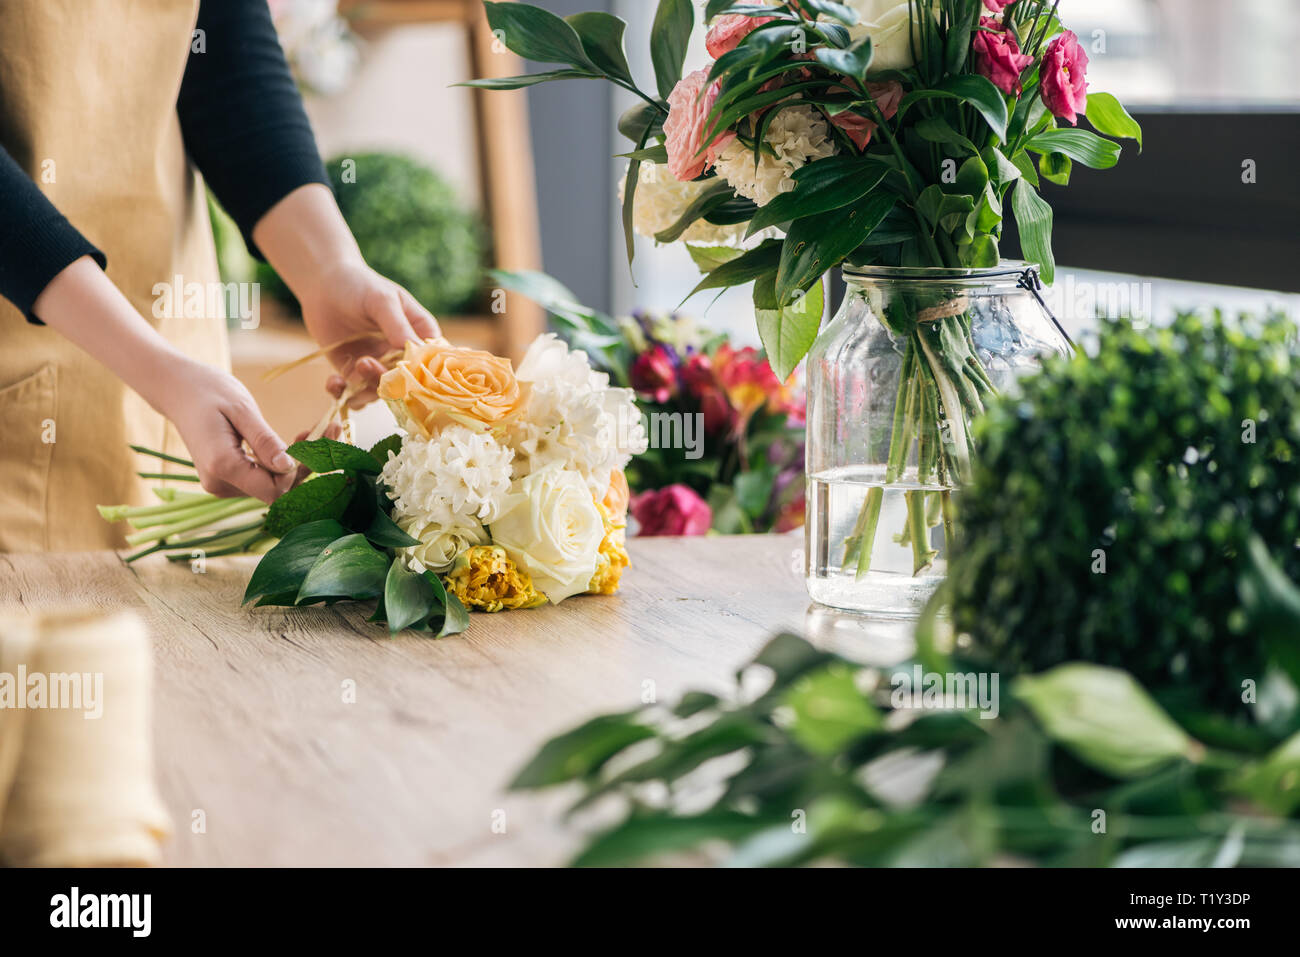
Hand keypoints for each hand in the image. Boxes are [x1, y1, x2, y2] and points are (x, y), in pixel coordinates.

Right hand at [29, 256, 299, 503]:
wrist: (176, 387)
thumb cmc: (207, 390)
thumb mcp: (241, 409)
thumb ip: (265, 441)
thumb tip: (289, 468)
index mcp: (222, 467)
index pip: (275, 490)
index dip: (301, 472)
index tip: (320, 440)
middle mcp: (221, 484)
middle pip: (276, 490)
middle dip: (305, 466)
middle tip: (329, 430)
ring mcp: (223, 484)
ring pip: (272, 486)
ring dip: (297, 464)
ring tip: (313, 431)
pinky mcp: (227, 478)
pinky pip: (262, 478)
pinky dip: (281, 462)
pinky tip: (296, 439)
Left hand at [298, 259, 439, 408]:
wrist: (323, 284)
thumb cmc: (360, 285)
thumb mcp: (382, 300)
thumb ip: (397, 325)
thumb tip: (416, 351)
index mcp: (420, 335)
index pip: (432, 362)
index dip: (423, 375)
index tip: (405, 377)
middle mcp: (403, 355)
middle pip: (405, 383)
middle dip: (386, 382)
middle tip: (364, 363)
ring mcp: (380, 366)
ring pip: (379, 393)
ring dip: (363, 392)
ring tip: (344, 376)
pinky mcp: (355, 373)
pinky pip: (354, 394)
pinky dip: (343, 394)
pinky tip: (333, 382)